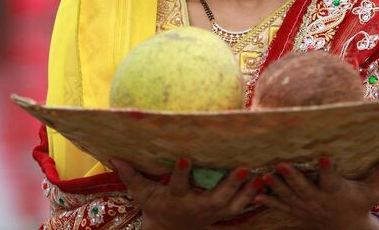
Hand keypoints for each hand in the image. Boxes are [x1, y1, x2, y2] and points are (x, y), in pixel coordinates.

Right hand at [110, 157, 259, 229]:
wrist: (171, 229)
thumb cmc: (155, 206)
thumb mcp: (141, 194)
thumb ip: (131, 175)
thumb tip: (112, 157)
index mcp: (176, 198)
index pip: (178, 186)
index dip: (181, 173)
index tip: (185, 157)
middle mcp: (198, 206)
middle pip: (216, 197)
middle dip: (230, 184)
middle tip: (242, 168)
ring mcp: (213, 211)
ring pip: (234, 204)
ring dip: (248, 191)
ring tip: (260, 175)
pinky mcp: (223, 213)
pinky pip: (242, 207)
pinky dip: (254, 196)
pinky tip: (265, 183)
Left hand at [254, 154, 378, 229]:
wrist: (346, 228)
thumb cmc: (360, 203)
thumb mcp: (374, 190)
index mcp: (336, 191)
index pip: (332, 179)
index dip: (327, 169)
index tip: (323, 156)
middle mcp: (318, 199)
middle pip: (304, 188)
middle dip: (292, 177)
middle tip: (281, 164)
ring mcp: (305, 207)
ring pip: (287, 196)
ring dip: (275, 186)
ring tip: (262, 175)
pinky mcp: (295, 211)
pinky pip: (279, 206)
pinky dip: (267, 201)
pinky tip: (254, 194)